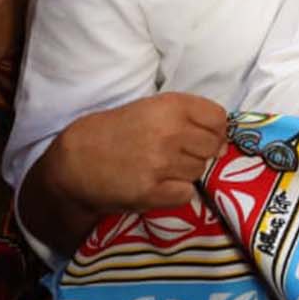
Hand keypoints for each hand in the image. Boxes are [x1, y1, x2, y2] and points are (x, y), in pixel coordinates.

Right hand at [42, 91, 229, 218]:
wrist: (75, 160)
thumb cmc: (114, 131)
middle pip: (213, 147)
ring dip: (186, 172)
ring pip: (200, 170)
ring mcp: (162, 163)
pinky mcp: (152, 191)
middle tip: (177, 154)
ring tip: (161, 168)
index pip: (218, 119)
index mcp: (171, 106)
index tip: (202, 135)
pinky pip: (186, 193)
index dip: (214, 129)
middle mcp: (170, 132)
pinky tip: (159, 185)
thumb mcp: (149, 109)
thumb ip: (186, 118)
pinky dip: (177, 192)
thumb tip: (223, 142)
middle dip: (201, 152)